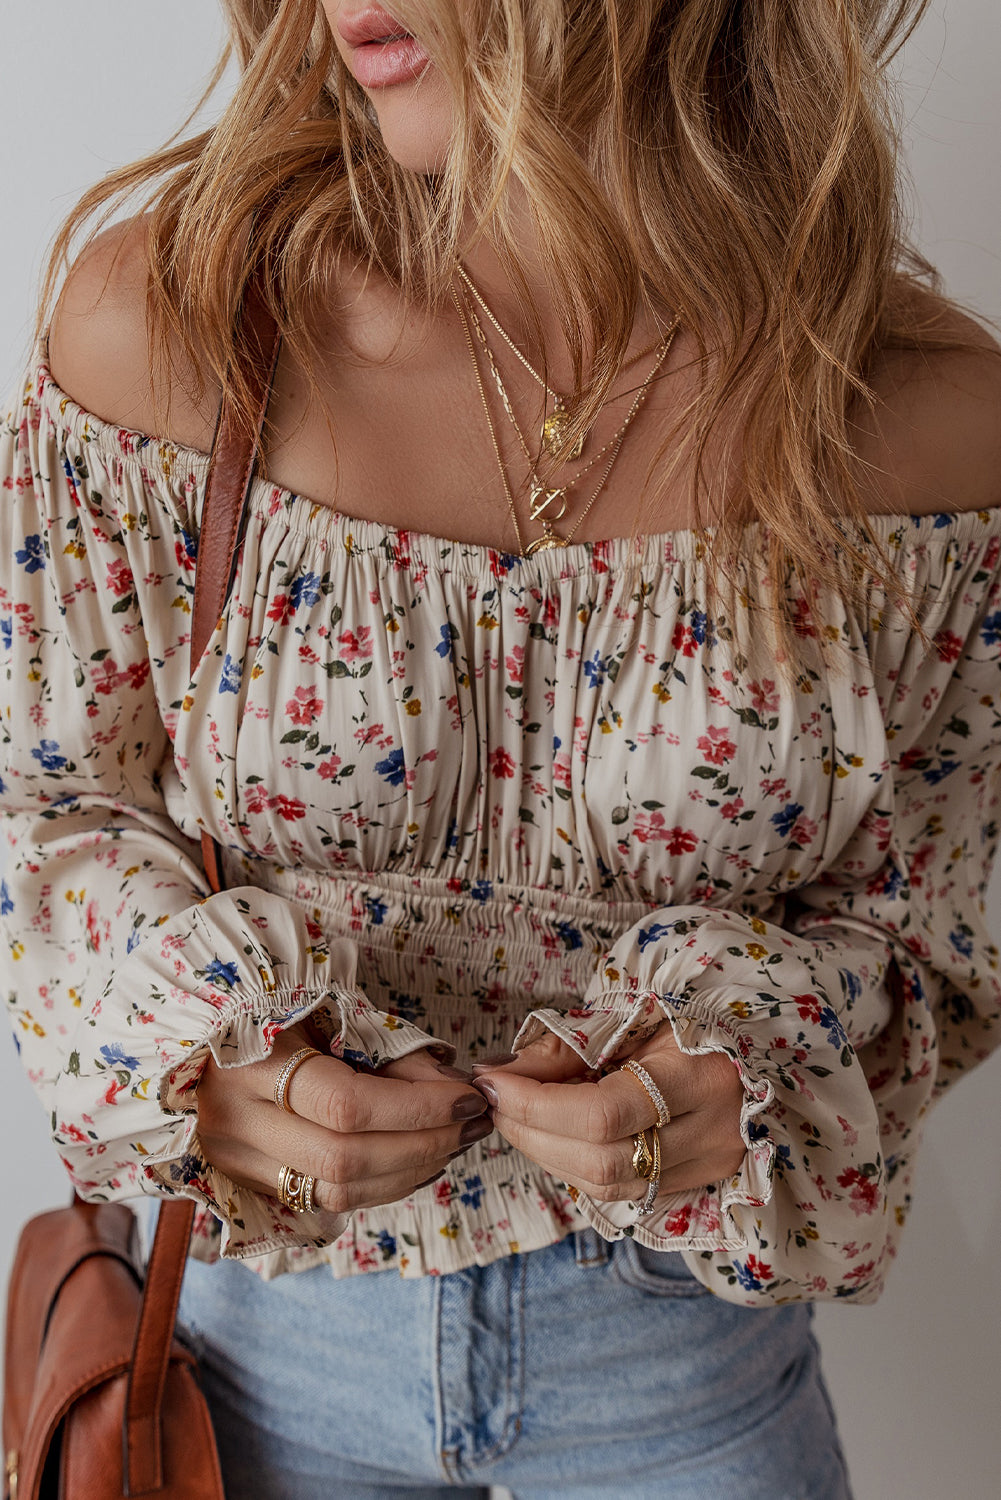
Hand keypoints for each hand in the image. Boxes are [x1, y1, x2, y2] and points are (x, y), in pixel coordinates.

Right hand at [196, 1026, 493, 1213]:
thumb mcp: (325, 1009)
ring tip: (457, 1139)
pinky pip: (326, 1199)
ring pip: (337, 1192)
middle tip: (474, 1121)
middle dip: (424, 1144)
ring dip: (411, 1171)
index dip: (417, 1109)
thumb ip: (384, 1049)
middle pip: (344, 1160)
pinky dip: (384, 1184)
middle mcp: (233, 1120)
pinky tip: (421, 1158)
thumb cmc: (272, 1004)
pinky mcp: (248, 1180)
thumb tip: (451, 1086)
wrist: (199, 1025)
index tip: (467, 1096)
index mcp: (248, 1061)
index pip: (345, 1106)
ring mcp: (235, 1158)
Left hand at [472, 1023, 744, 1209]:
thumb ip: (566, 1048)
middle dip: (532, 1133)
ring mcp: (709, 1165)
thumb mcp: (629, 1018)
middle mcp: (713, 1132)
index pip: (603, 1113)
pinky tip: (551, 1138)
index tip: (493, 1083)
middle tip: (495, 1102)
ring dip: (546, 1154)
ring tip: (515, 1117)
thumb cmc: (682, 1021)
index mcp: (701, 1075)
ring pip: (607, 1185)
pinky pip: (621, 1190)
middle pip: (601, 1160)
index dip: (537, 1105)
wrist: (741, 1045)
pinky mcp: (697, 1181)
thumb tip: (499, 1077)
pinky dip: (574, 1166)